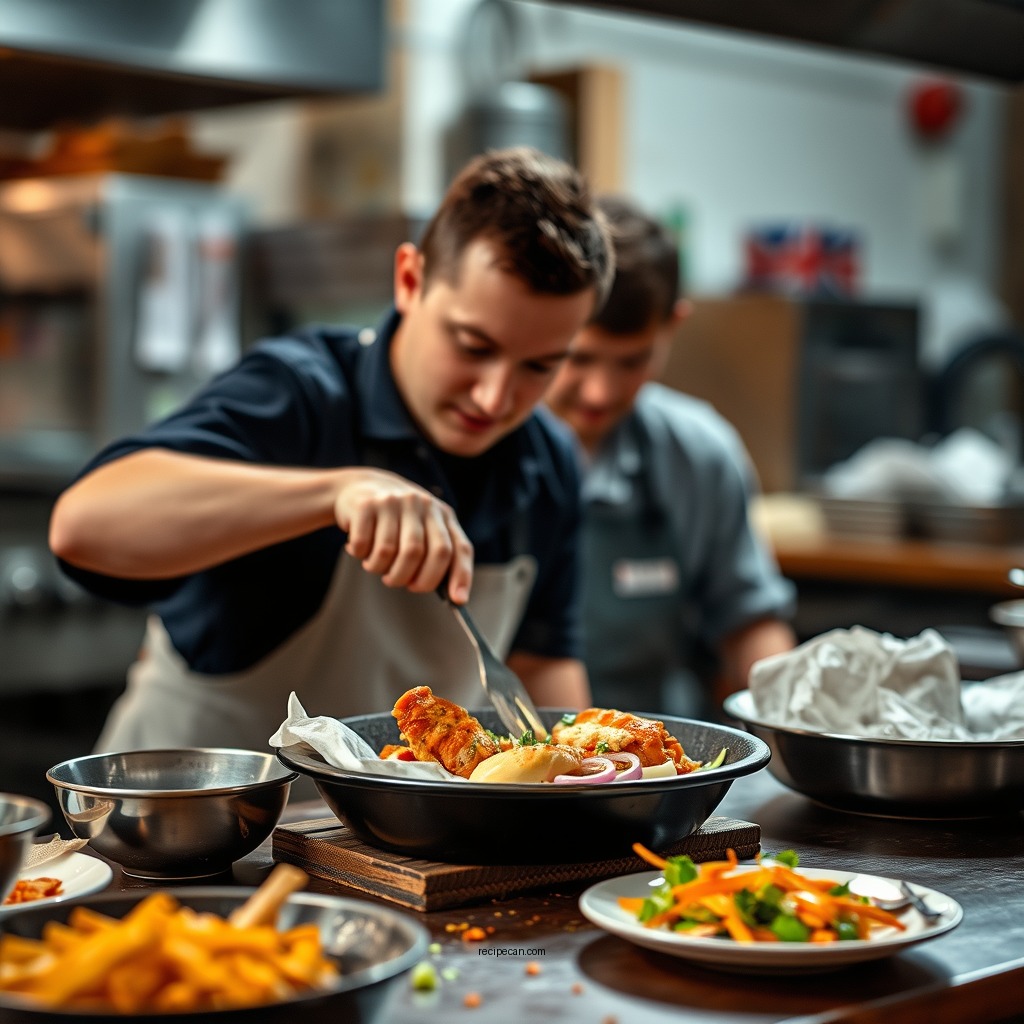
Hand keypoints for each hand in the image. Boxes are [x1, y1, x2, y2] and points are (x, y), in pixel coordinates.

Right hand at [333, 468, 472, 601]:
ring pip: (389, 552)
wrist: (360, 487)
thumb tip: (456, 597)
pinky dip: (361, 555)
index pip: (458, 548)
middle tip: (402, 584)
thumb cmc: (396, 520)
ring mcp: (393, 502)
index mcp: (442, 514)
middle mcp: (421, 504)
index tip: (457, 600)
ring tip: (376, 565)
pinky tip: (360, 549)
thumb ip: (438, 556)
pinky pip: (364, 544)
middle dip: (415, 579)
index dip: (461, 576)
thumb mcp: (423, 529)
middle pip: (424, 553)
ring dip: (380, 569)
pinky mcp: (366, 505)